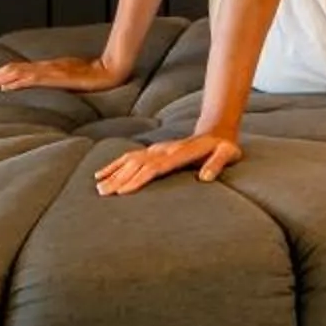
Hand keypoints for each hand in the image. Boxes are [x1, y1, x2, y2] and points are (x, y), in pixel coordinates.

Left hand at [0, 54, 127, 94]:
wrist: (110, 70)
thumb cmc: (92, 74)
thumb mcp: (68, 78)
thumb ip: (53, 81)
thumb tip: (36, 88)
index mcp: (44, 68)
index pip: (14, 70)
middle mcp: (44, 67)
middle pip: (10, 70)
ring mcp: (50, 71)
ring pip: (17, 73)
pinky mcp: (58, 77)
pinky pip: (34, 79)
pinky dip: (18, 82)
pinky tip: (7, 87)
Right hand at [93, 133, 243, 195]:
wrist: (218, 131)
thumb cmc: (223, 148)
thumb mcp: (227, 155)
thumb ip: (217, 165)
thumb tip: (205, 178)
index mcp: (181, 153)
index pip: (156, 168)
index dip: (139, 179)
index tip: (123, 191)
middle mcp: (165, 150)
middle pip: (138, 164)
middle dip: (120, 179)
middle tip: (104, 194)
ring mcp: (158, 149)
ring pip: (131, 159)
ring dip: (114, 172)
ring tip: (98, 187)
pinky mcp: (154, 150)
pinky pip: (130, 156)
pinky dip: (115, 164)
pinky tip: (100, 173)